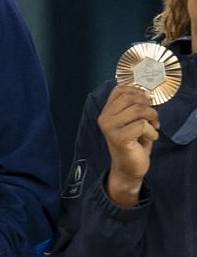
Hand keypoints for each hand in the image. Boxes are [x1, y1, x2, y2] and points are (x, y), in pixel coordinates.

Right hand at [96, 83, 157, 206]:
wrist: (128, 167)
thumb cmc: (133, 142)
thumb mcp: (132, 120)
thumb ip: (134, 105)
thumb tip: (145, 92)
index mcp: (106, 112)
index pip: (120, 90)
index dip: (137, 92)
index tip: (145, 103)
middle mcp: (104, 118)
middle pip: (132, 98)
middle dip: (147, 106)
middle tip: (151, 118)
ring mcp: (110, 128)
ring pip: (138, 110)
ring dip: (152, 118)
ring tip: (152, 127)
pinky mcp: (119, 138)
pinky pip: (142, 125)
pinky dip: (151, 131)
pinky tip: (149, 138)